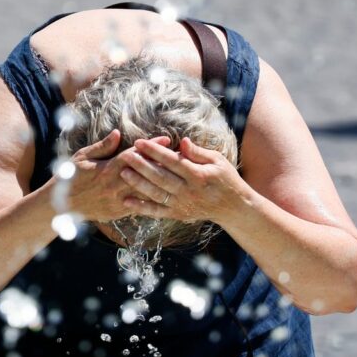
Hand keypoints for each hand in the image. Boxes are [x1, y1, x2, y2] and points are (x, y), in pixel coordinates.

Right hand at [64, 130, 170, 222]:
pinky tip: (166, 195)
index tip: (166, 140)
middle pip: (145, 173)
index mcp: (107, 169)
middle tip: (181, 156)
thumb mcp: (83, 157)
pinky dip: (153, 200)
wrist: (61, 206)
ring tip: (179, 175)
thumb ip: (102, 147)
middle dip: (163, 164)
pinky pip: (140, 206)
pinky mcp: (118, 212)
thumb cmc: (70, 178)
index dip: (151, 148)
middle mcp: (115, 185)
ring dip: (162, 182)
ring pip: (145, 190)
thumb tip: (118, 133)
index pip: (133, 156)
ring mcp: (118, 200)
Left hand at [118, 136, 249, 224]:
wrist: (233, 207)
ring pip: (156, 194)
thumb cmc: (225, 179)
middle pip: (161, 177)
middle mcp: (188, 191)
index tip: (139, 142)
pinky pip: (157, 211)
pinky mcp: (178, 214)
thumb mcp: (217, 161)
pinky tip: (126, 201)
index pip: (172, 161)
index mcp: (198, 175)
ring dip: (138, 184)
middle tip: (126, 155)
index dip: (154, 151)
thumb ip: (198, 152)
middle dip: (141, 165)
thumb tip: (182, 141)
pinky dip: (141, 207)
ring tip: (123, 173)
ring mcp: (182, 204)